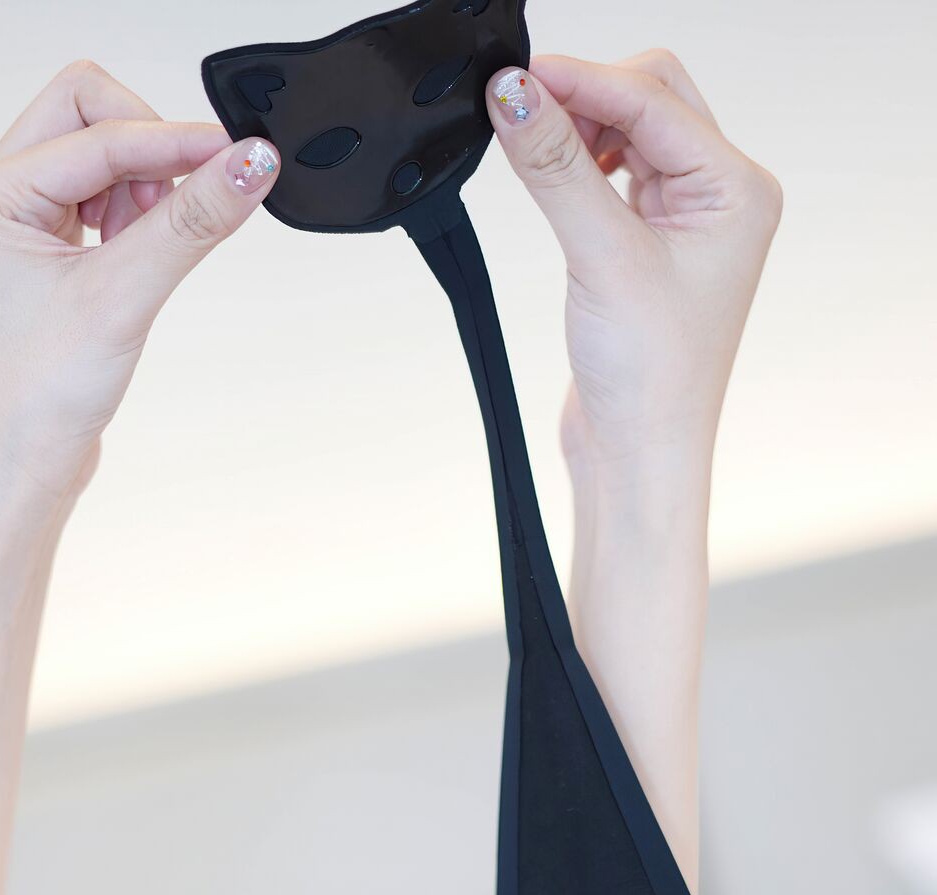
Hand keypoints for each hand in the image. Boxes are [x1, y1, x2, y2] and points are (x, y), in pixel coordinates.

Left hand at [0, 61, 279, 504]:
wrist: (17, 470)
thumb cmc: (38, 399)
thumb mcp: (124, 299)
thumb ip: (190, 222)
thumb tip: (248, 165)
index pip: (95, 130)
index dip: (172, 141)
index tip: (237, 156)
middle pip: (86, 115)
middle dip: (145, 154)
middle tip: (177, 210)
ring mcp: (14, 221)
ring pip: (96, 155)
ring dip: (141, 189)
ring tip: (148, 255)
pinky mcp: (41, 248)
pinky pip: (98, 198)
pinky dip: (133, 218)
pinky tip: (139, 262)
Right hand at [487, 52, 781, 481]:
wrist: (641, 457)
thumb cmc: (652, 380)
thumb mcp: (601, 258)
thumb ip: (556, 167)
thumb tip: (516, 95)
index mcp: (738, 189)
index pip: (654, 99)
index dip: (582, 79)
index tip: (516, 77)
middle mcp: (721, 195)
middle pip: (650, 98)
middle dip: (586, 96)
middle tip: (520, 108)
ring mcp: (684, 218)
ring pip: (627, 132)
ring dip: (578, 130)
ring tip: (531, 150)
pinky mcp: (646, 243)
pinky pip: (609, 174)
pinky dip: (575, 164)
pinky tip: (549, 179)